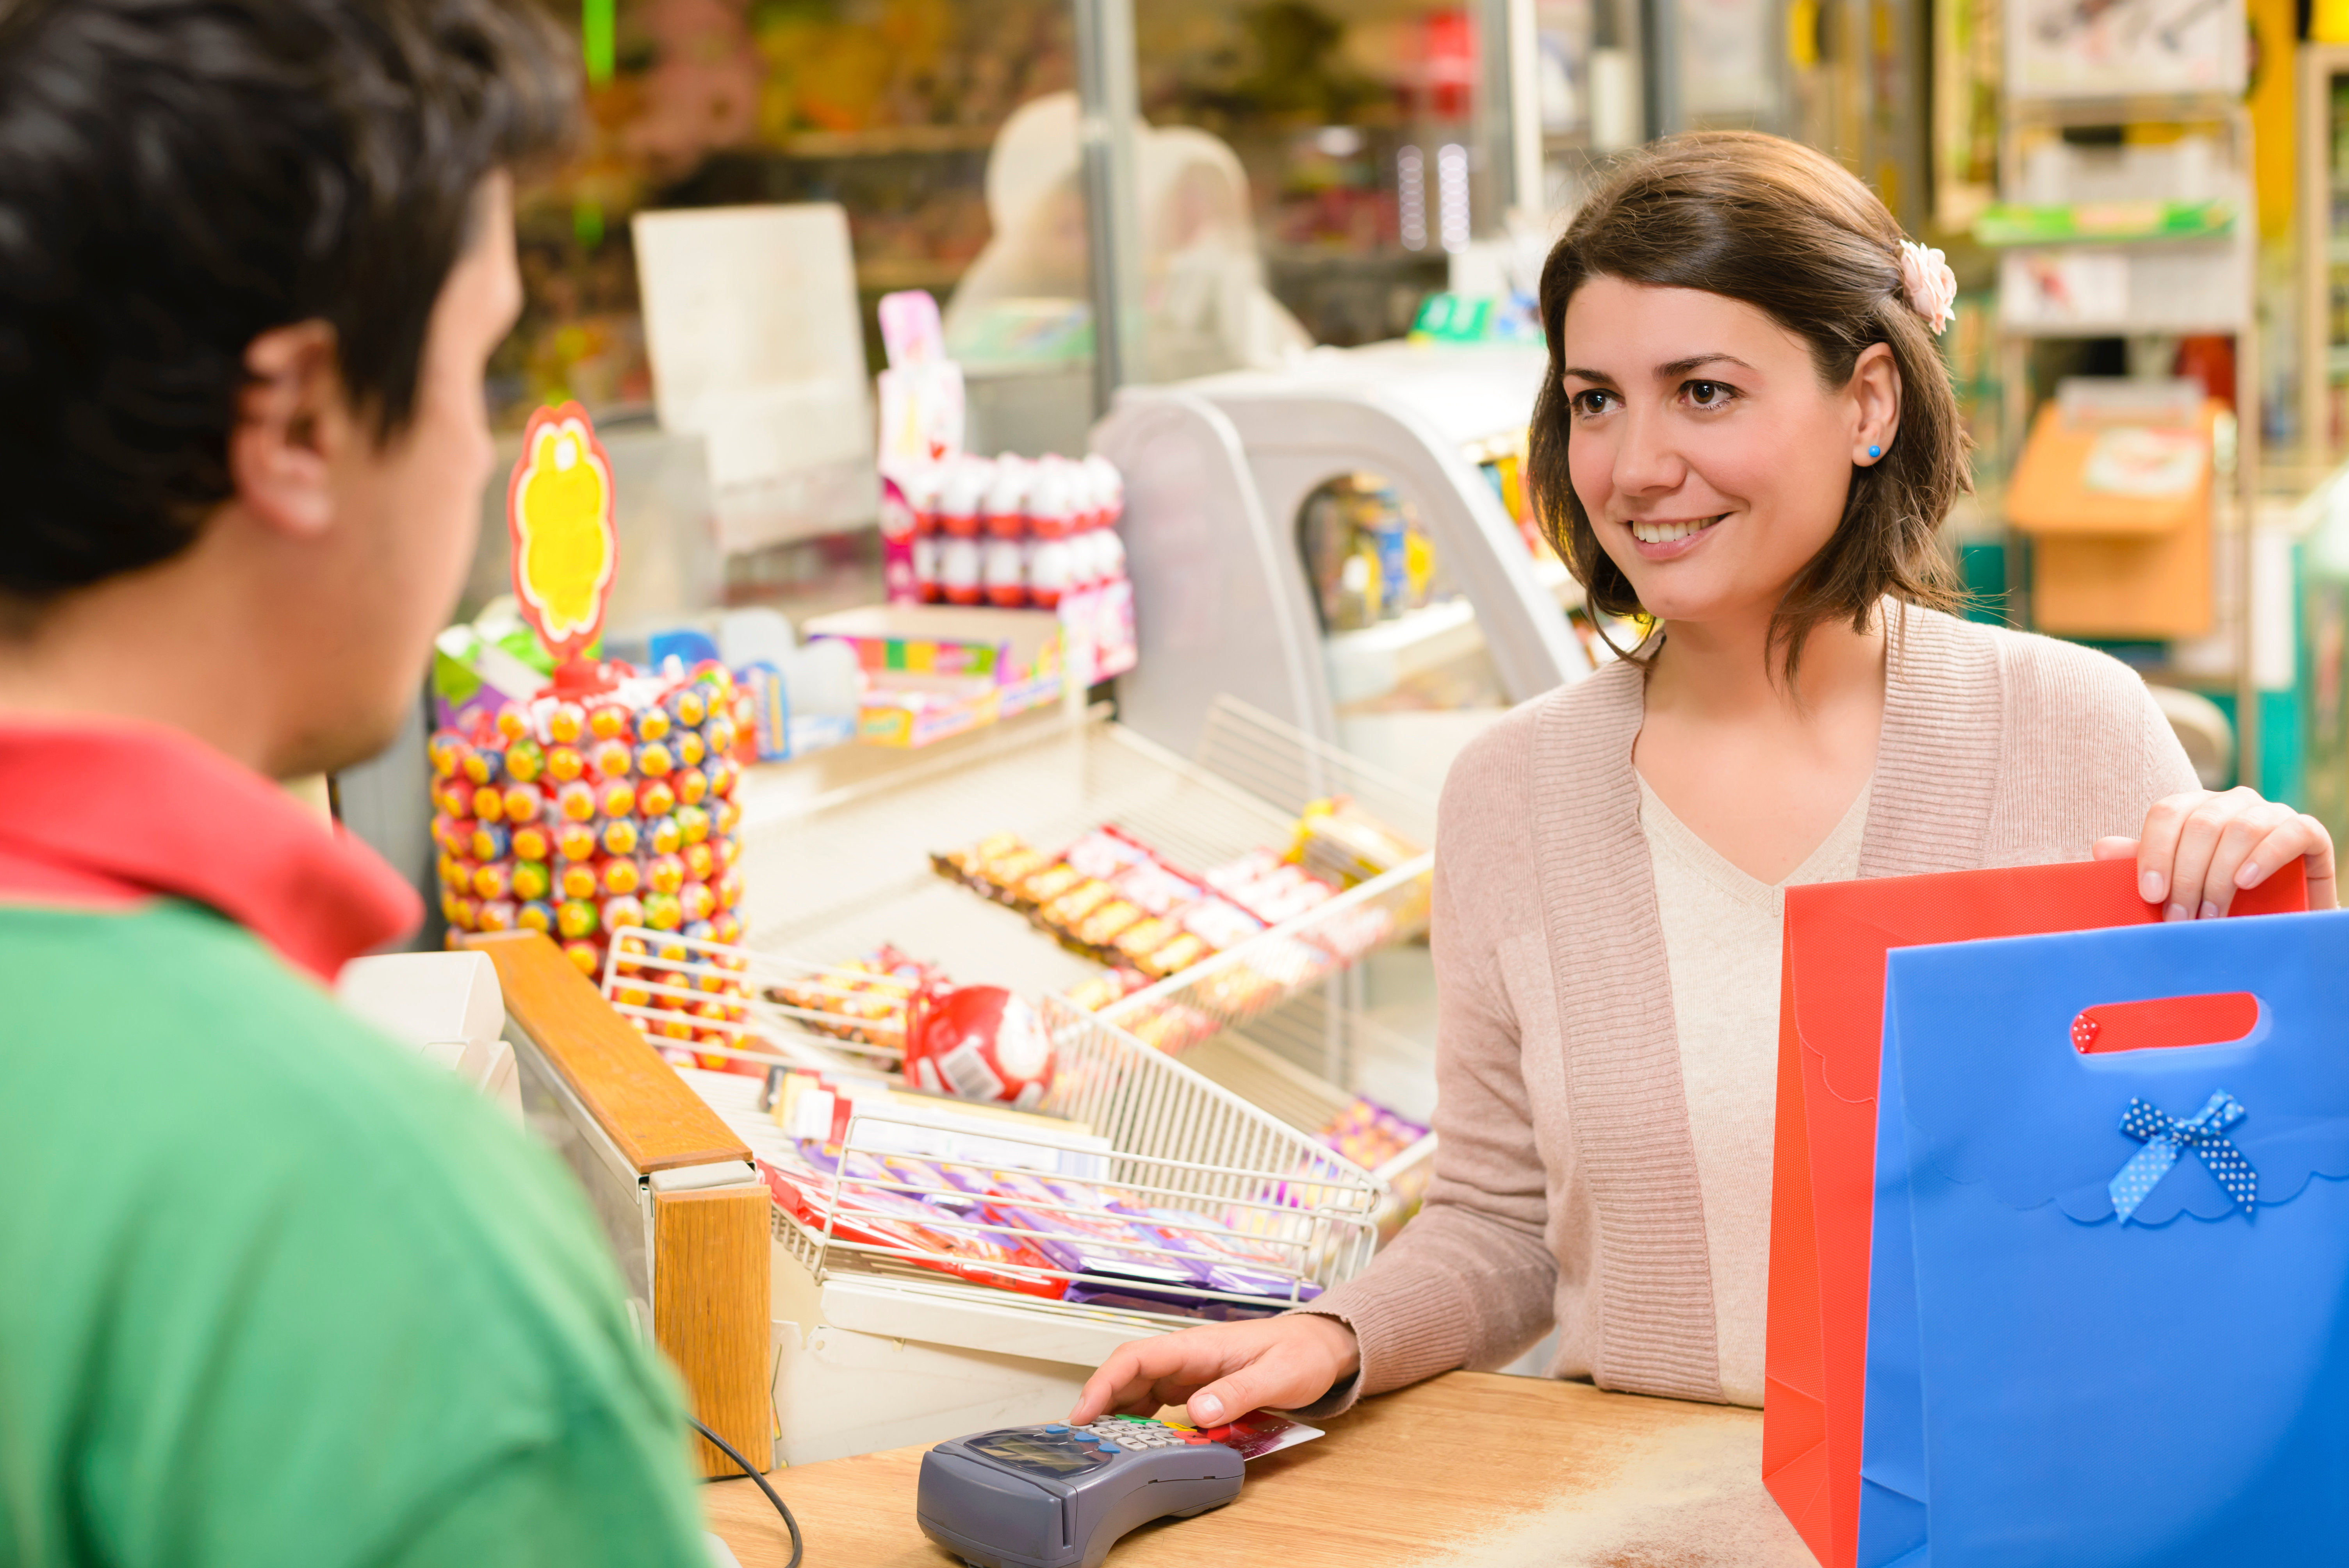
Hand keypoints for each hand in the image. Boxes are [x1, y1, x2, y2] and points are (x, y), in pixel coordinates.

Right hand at [1069, 1312, 1360, 1427]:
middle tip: (1082, 1438)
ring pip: (1138, 1386)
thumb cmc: (1300, 1353)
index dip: (1104, 1382)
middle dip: (1100, 1401)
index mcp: (1197, 1346)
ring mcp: (1189, 1371)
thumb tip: (1198, 1411)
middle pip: (1128, 1373)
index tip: (1084, 1412)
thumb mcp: (1277, 1375)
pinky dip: (1140, 1417)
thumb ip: (1239, 1392)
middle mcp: (1186, 1357)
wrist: (1318, 1347)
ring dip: (1116, 1411)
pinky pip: (1157, 1399)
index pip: (1136, 1358)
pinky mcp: (1196, 1386)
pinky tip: (1135, 1437)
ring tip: (1100, 1441)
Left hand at [2093, 787, 2338, 917]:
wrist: (2280, 914)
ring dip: (2220, 876)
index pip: (2166, 814)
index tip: (2150, 894)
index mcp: (2195, 809)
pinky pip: (2289, 832)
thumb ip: (2145, 864)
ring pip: (2240, 829)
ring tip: (2211, 915)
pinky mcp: (2307, 831)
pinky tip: (2245, 883)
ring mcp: (2271, 813)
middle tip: (2180, 919)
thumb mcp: (2179, 883)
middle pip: (2201, 825)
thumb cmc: (2219, 897)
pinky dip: (2264, 857)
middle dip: (2186, 877)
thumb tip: (2101, 849)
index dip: (2155, 852)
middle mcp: (2231, 803)